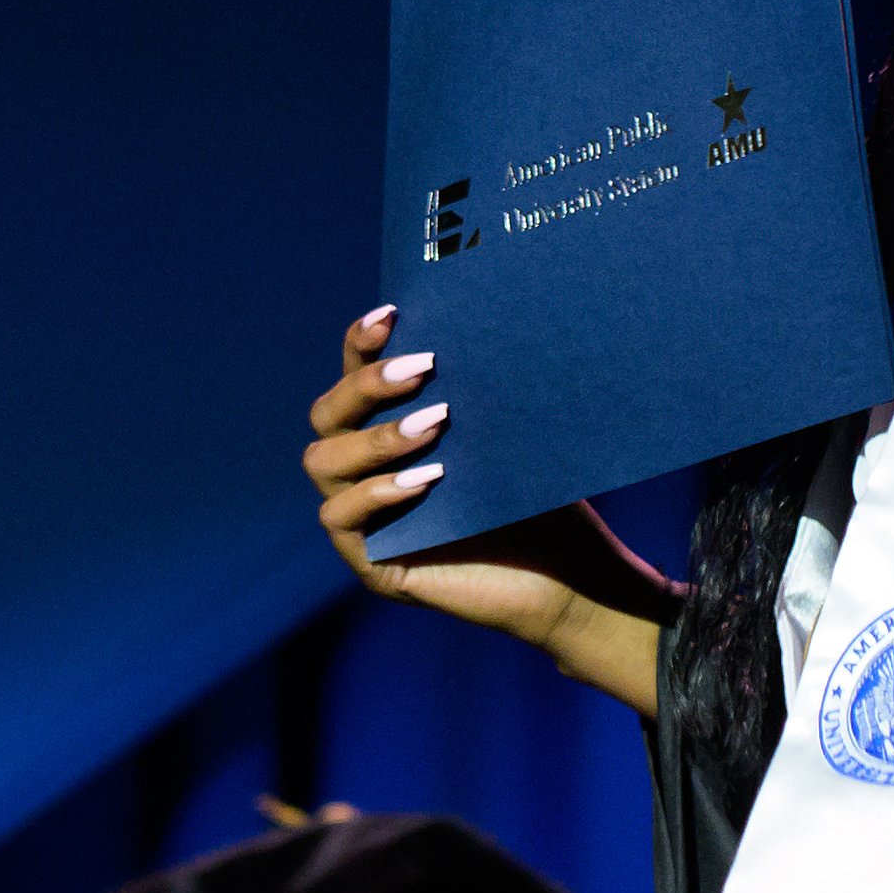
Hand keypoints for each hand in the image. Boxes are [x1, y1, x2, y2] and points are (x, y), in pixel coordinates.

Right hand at [304, 310, 676, 716]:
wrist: (570, 578)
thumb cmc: (539, 499)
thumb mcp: (504, 435)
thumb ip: (472, 390)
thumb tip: (468, 322)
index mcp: (390, 432)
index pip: (355, 376)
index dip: (362, 343)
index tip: (392, 314)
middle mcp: (365, 472)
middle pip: (326, 414)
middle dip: (367, 385)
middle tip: (423, 369)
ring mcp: (363, 520)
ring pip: (323, 461)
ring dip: (376, 437)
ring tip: (436, 425)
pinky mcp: (371, 564)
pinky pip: (339, 517)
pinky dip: (379, 491)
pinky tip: (428, 478)